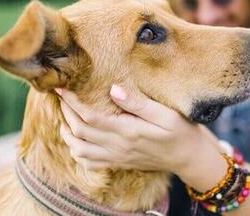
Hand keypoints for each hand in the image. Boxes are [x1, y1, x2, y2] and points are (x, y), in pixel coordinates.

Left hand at [57, 85, 210, 174]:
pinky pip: (89, 163)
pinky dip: (76, 151)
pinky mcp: (118, 163)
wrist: (188, 157)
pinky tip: (77, 138)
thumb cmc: (180, 131)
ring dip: (67, 132)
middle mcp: (118, 146)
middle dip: (65, 112)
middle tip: (60, 95)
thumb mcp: (166, 113)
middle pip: (79, 131)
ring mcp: (117, 157)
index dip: (72, 102)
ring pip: (79, 149)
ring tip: (65, 114)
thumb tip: (113, 89)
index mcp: (128, 131)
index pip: (90, 117)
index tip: (61, 87)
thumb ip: (138, 103)